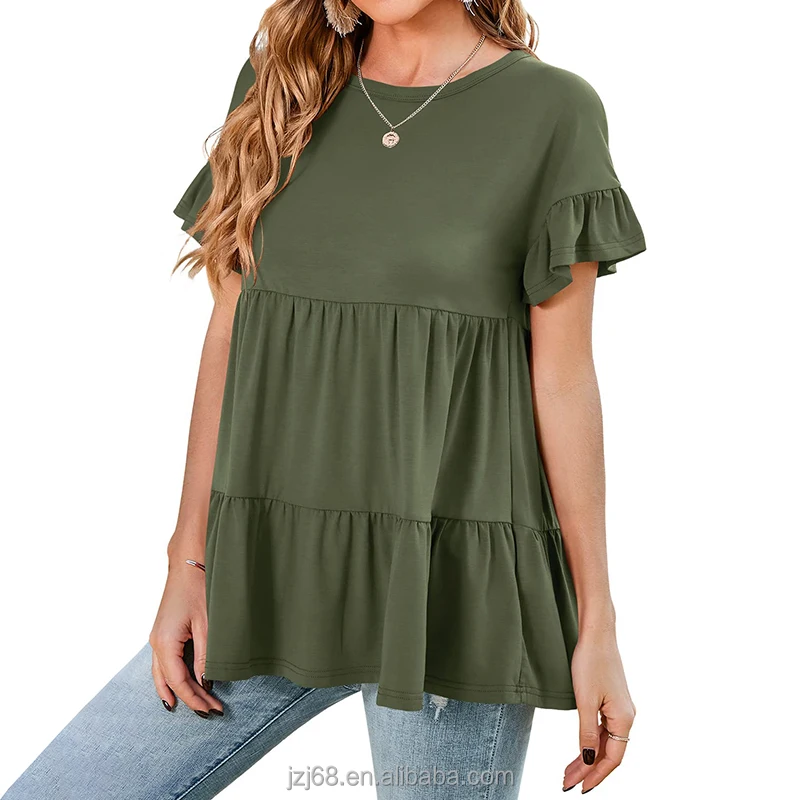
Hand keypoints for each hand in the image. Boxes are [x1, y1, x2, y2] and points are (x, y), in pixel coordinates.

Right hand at [148, 558, 223, 716]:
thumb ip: (205, 655)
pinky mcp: (162, 631)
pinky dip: (171, 678)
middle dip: (189, 699)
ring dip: (178, 690)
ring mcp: (157, 637)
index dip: (195, 699)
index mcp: (165, 643)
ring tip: (193, 706)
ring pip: (162, 674)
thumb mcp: (207, 624)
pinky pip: (163, 663)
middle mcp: (156, 643)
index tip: (213, 710)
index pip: (179, 682)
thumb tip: (206, 682)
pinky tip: (179, 685)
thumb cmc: (199, 588)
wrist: (188, 563)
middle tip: (210, 712)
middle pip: (169, 682)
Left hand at [563, 629, 634, 792]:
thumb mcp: (585, 700)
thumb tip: (589, 760)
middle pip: (609, 752)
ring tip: (569, 771)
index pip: (612, 758)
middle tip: (567, 783)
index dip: (596, 775)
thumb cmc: (591, 662)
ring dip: (588, 757)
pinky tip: (581, 749)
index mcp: (624, 718)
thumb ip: (587, 733)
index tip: (579, 788)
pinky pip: (604, 729)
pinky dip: (591, 741)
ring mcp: (620, 708)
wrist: (597, 633)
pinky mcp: (612, 700)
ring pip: (605, 742)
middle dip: (588, 770)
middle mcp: (627, 716)